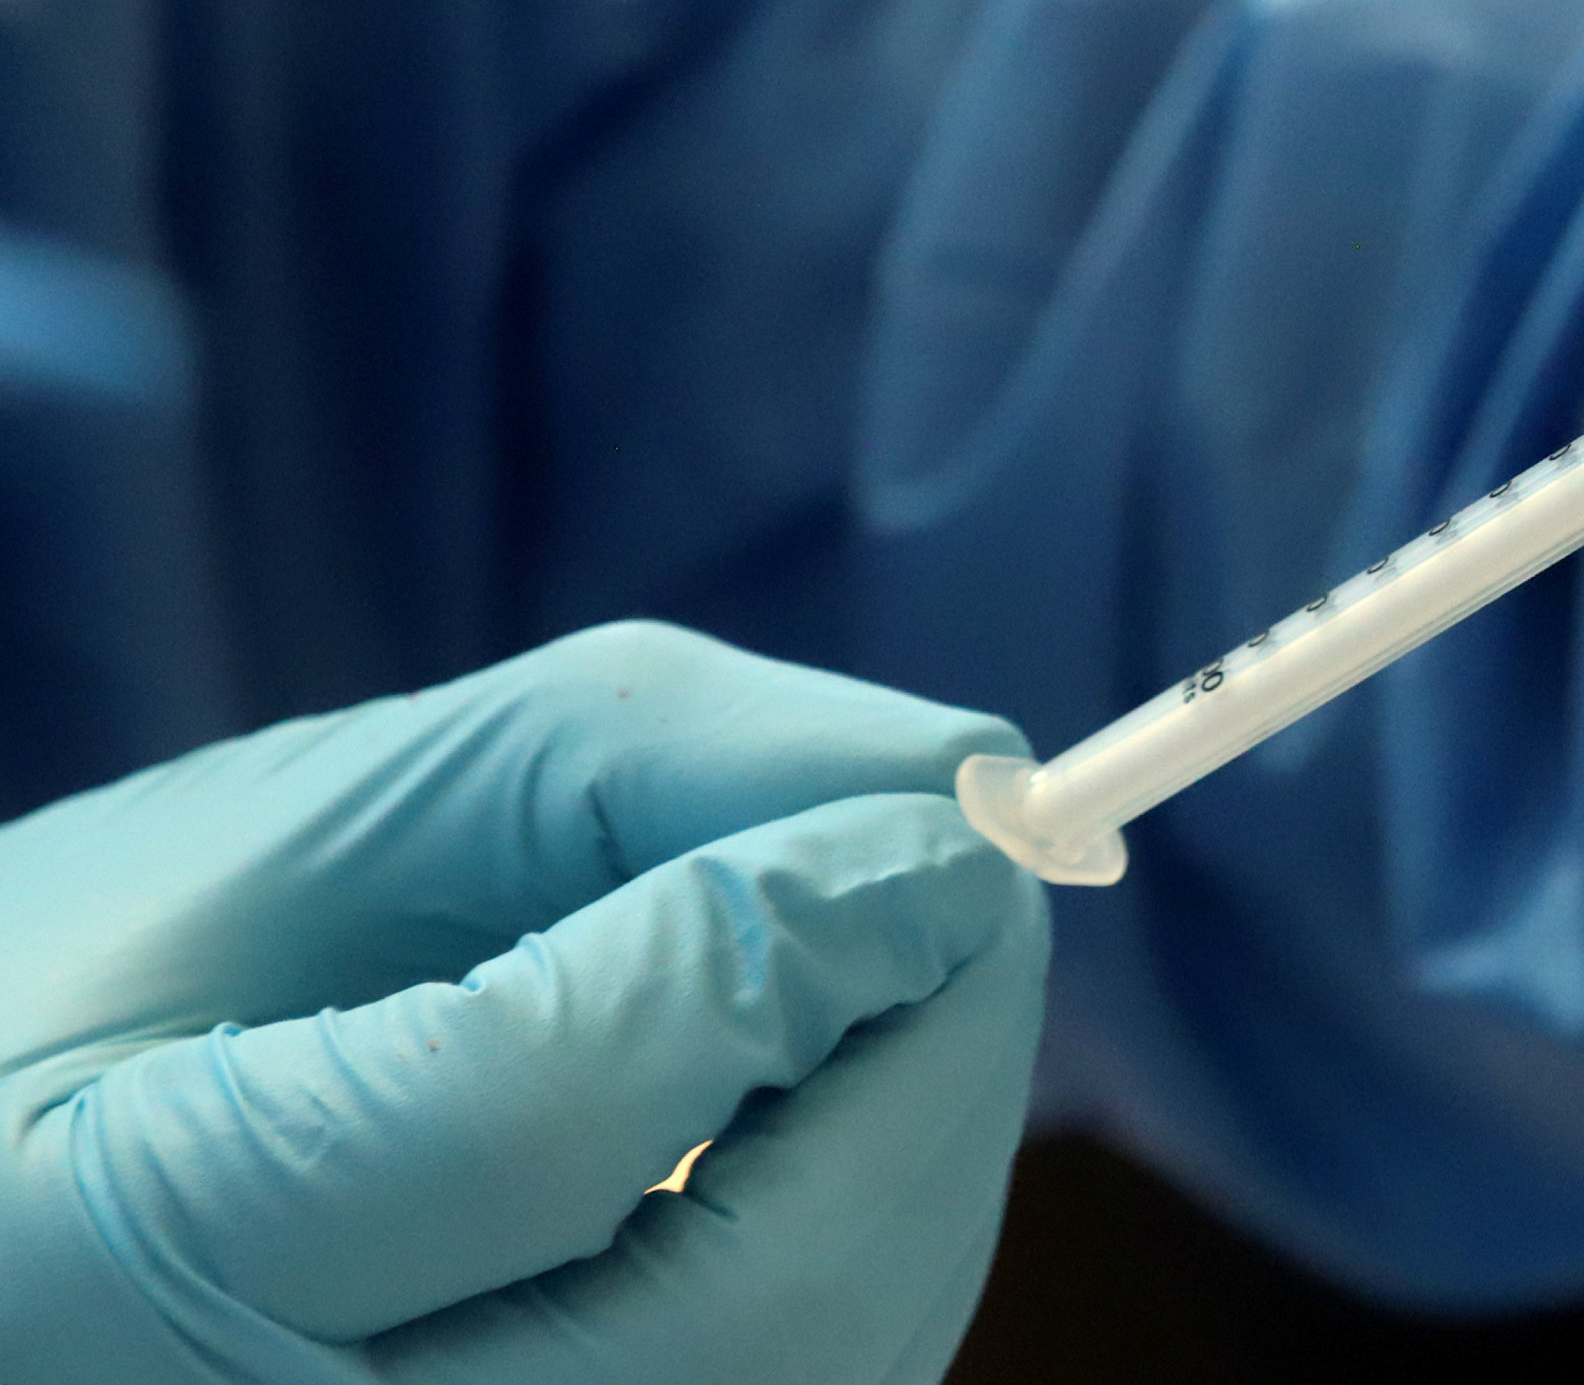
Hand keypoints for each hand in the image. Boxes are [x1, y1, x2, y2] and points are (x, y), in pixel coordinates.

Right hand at [0, 624, 1048, 1383]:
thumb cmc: (76, 985)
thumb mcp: (294, 825)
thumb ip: (625, 765)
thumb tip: (963, 779)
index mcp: (85, 1270)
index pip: (543, 1119)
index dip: (794, 945)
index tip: (952, 812)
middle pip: (745, 1313)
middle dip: (933, 1063)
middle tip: (986, 885)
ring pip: (814, 1380)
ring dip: (932, 1150)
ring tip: (922, 971)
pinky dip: (880, 1240)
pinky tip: (855, 1103)